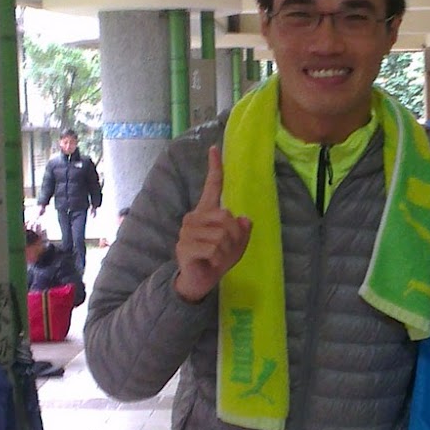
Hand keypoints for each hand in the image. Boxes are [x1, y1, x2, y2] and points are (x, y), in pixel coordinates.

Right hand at [173, 145, 251, 302]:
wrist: (199, 280)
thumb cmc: (217, 259)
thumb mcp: (236, 245)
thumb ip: (243, 231)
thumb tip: (244, 219)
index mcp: (206, 212)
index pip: (212, 186)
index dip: (215, 168)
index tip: (214, 148)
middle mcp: (194, 218)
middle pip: (226, 217)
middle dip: (234, 236)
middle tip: (227, 250)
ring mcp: (187, 232)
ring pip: (221, 235)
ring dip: (226, 251)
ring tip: (217, 258)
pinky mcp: (185, 246)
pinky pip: (213, 249)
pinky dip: (218, 259)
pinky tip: (211, 263)